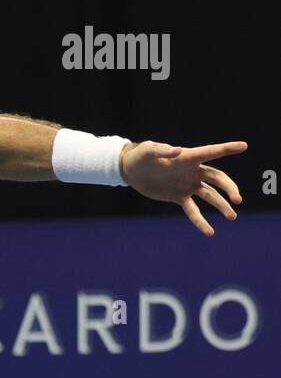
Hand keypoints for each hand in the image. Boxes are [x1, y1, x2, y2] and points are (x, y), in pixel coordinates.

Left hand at [120, 139, 246, 235]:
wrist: (132, 171)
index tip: (244, 146)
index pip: (212, 152)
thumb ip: (163, 150)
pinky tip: (210, 232)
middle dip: (228, 188)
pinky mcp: (179, 197)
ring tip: (232, 217)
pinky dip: (201, 221)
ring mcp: (188, 185)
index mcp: (189, 156)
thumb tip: (177, 151)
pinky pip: (193, 211)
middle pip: (217, 179)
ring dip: (221, 206)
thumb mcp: (148, 151)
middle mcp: (193, 171)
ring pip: (210, 196)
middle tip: (237, 199)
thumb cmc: (141, 156)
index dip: (227, 149)